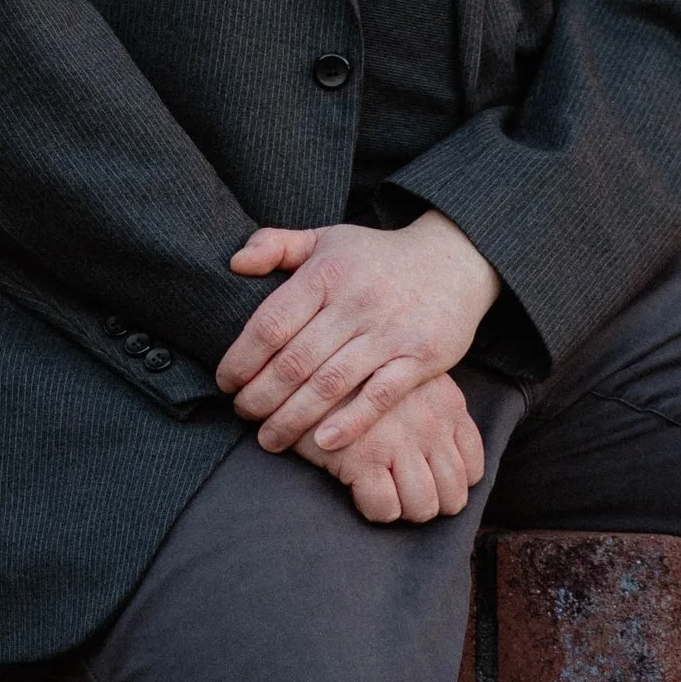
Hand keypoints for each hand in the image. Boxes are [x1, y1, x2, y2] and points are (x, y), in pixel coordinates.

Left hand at [220, 211, 499, 456]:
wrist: (454, 261)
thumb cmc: (377, 257)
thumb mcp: (326, 238)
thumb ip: (277, 244)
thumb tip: (235, 263)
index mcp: (327, 273)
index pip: (271, 323)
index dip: (242, 359)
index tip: (226, 382)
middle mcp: (356, 302)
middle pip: (295, 361)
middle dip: (261, 396)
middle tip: (242, 415)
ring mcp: (390, 332)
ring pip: (330, 384)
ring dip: (293, 418)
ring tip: (270, 438)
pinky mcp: (420, 357)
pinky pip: (379, 397)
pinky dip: (349, 423)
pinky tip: (322, 442)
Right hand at [300, 372, 486, 524]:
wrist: (306, 363)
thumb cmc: (358, 376)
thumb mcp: (410, 379)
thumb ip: (432, 410)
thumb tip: (442, 456)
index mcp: (448, 404)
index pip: (472, 469)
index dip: (449, 485)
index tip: (427, 483)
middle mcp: (431, 425)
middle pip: (453, 496)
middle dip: (430, 503)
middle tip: (404, 495)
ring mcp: (399, 442)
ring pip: (422, 507)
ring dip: (403, 509)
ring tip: (383, 495)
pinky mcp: (362, 457)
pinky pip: (384, 508)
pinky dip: (375, 509)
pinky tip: (360, 490)